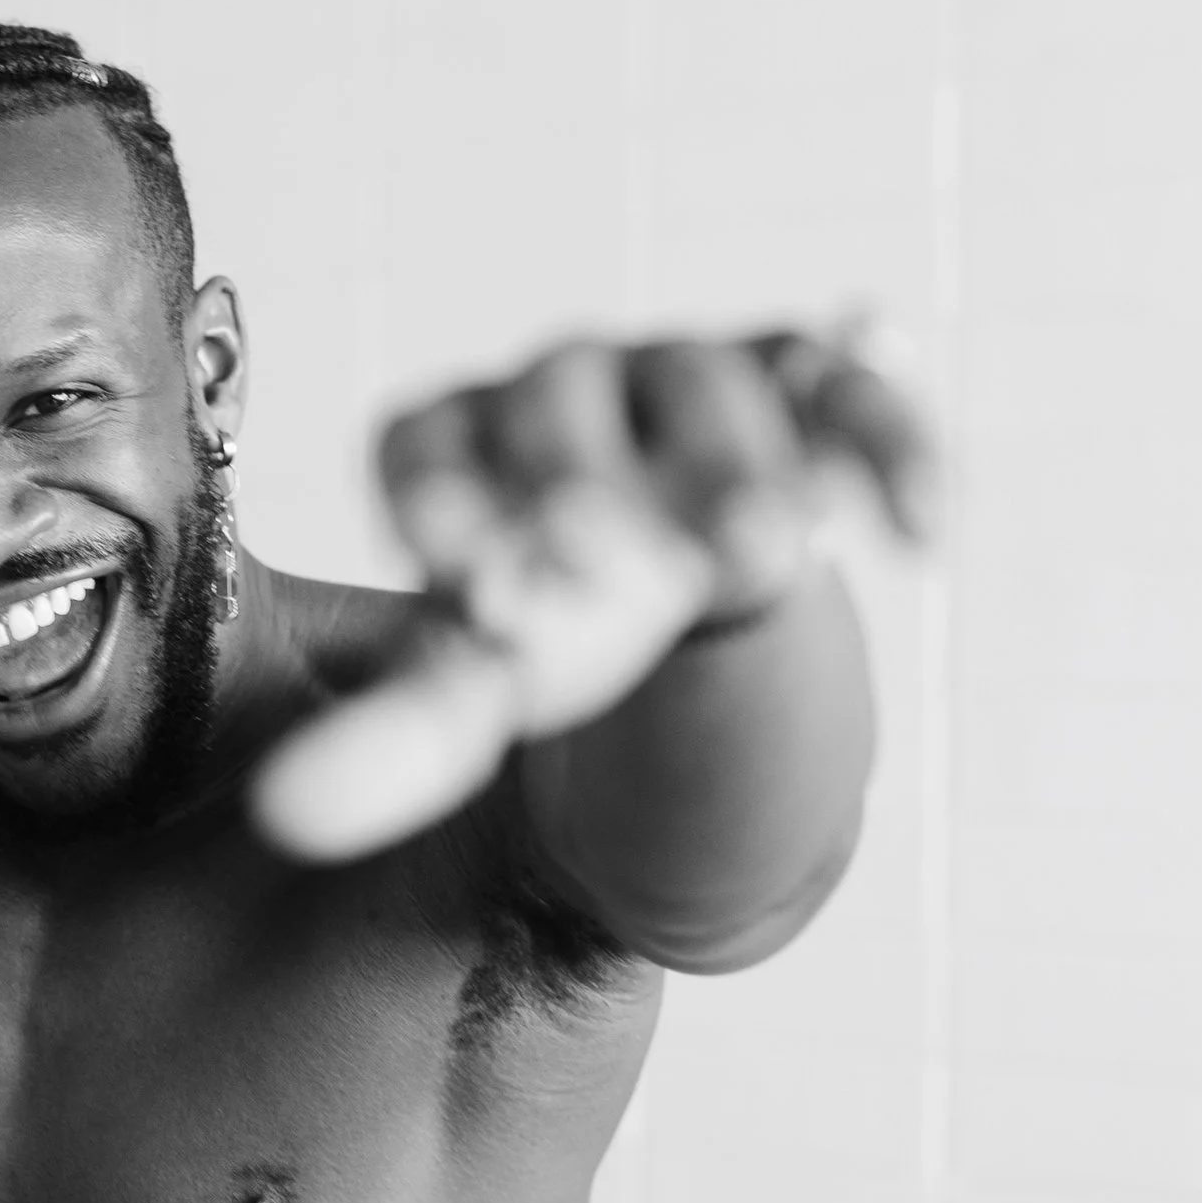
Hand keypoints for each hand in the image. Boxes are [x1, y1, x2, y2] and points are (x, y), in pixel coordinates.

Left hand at [251, 323, 937, 862]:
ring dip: (732, 465)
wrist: (698, 582)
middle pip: (556, 399)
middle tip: (591, 558)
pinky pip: (860, 397)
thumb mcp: (482, 688)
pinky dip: (894, 451)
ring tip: (751, 554)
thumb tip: (285, 824)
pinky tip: (916, 539)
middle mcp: (567, 387)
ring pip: (708, 382)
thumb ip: (393, 746)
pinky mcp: (820, 395)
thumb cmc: (562, 623)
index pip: (425, 442)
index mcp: (463, 442)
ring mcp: (696, 379)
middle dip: (573, 474)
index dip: (437, 498)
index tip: (454, 575)